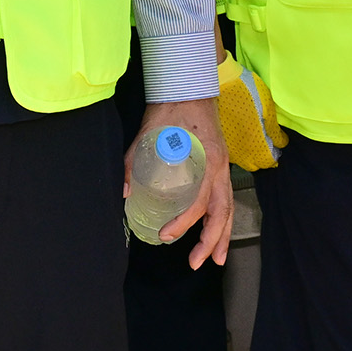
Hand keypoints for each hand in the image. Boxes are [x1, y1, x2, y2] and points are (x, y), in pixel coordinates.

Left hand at [131, 97, 235, 267]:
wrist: (189, 87)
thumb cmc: (169, 109)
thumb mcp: (146, 134)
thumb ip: (132, 163)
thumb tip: (122, 192)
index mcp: (205, 160)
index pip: (198, 201)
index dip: (184, 223)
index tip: (167, 236)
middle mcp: (219, 167)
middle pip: (221, 212)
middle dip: (210, 241)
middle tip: (197, 263)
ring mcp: (223, 166)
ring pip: (229, 208)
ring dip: (222, 235)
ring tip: (215, 259)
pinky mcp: (221, 165)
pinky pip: (227, 197)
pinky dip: (224, 218)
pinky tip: (217, 232)